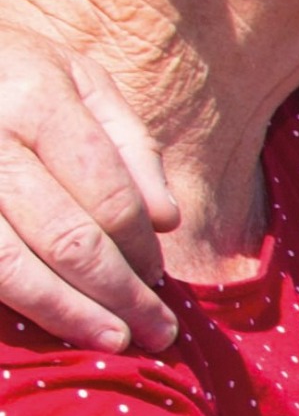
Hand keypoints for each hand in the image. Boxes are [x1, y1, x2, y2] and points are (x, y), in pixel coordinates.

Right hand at [0, 32, 177, 350]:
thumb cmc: (16, 75)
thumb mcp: (82, 84)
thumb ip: (131, 148)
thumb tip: (166, 222)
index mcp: (37, 99)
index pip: (108, 195)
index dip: (140, 247)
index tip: (159, 280)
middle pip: (67, 239)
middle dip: (120, 295)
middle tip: (158, 333)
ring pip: (10, 267)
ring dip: (68, 314)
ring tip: (113, 340)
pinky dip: (17, 303)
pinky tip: (49, 322)